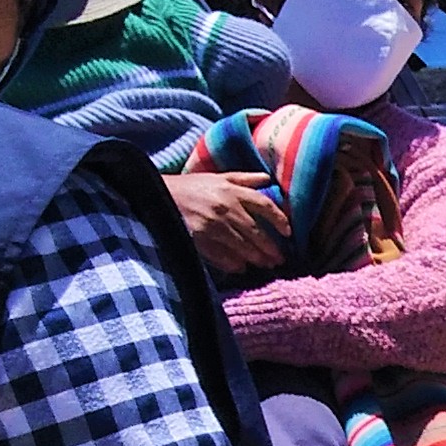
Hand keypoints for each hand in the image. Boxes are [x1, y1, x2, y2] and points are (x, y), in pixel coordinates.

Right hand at [169, 169, 288, 275]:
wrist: (157, 194)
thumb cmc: (191, 186)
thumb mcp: (218, 177)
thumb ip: (244, 178)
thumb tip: (267, 179)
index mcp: (231, 190)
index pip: (264, 205)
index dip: (279, 219)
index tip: (289, 232)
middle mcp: (225, 207)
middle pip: (255, 231)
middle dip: (270, 247)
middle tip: (279, 259)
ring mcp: (212, 224)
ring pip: (242, 246)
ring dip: (256, 258)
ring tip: (265, 265)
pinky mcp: (198, 238)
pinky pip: (221, 256)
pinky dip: (233, 263)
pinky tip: (241, 268)